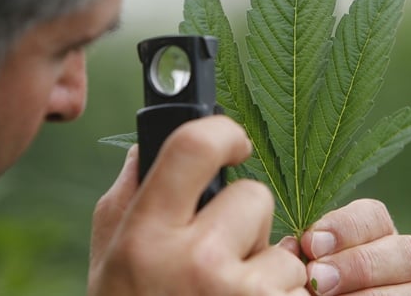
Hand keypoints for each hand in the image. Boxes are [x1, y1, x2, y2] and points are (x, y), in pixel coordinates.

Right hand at [88, 116, 308, 295]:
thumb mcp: (111, 251)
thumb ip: (133, 190)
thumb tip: (153, 140)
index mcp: (146, 234)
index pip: (195, 147)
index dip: (222, 131)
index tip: (234, 142)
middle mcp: (196, 262)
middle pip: (255, 197)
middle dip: (244, 221)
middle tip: (217, 256)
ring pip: (284, 248)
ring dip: (265, 267)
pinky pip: (299, 287)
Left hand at [299, 199, 410, 295]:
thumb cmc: (304, 285)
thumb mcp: (302, 267)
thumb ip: (301, 254)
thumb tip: (291, 247)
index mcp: (375, 235)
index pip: (375, 216)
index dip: (345, 227)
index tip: (310, 242)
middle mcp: (402, 261)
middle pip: (406, 250)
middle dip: (360, 264)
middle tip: (319, 277)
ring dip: (373, 295)